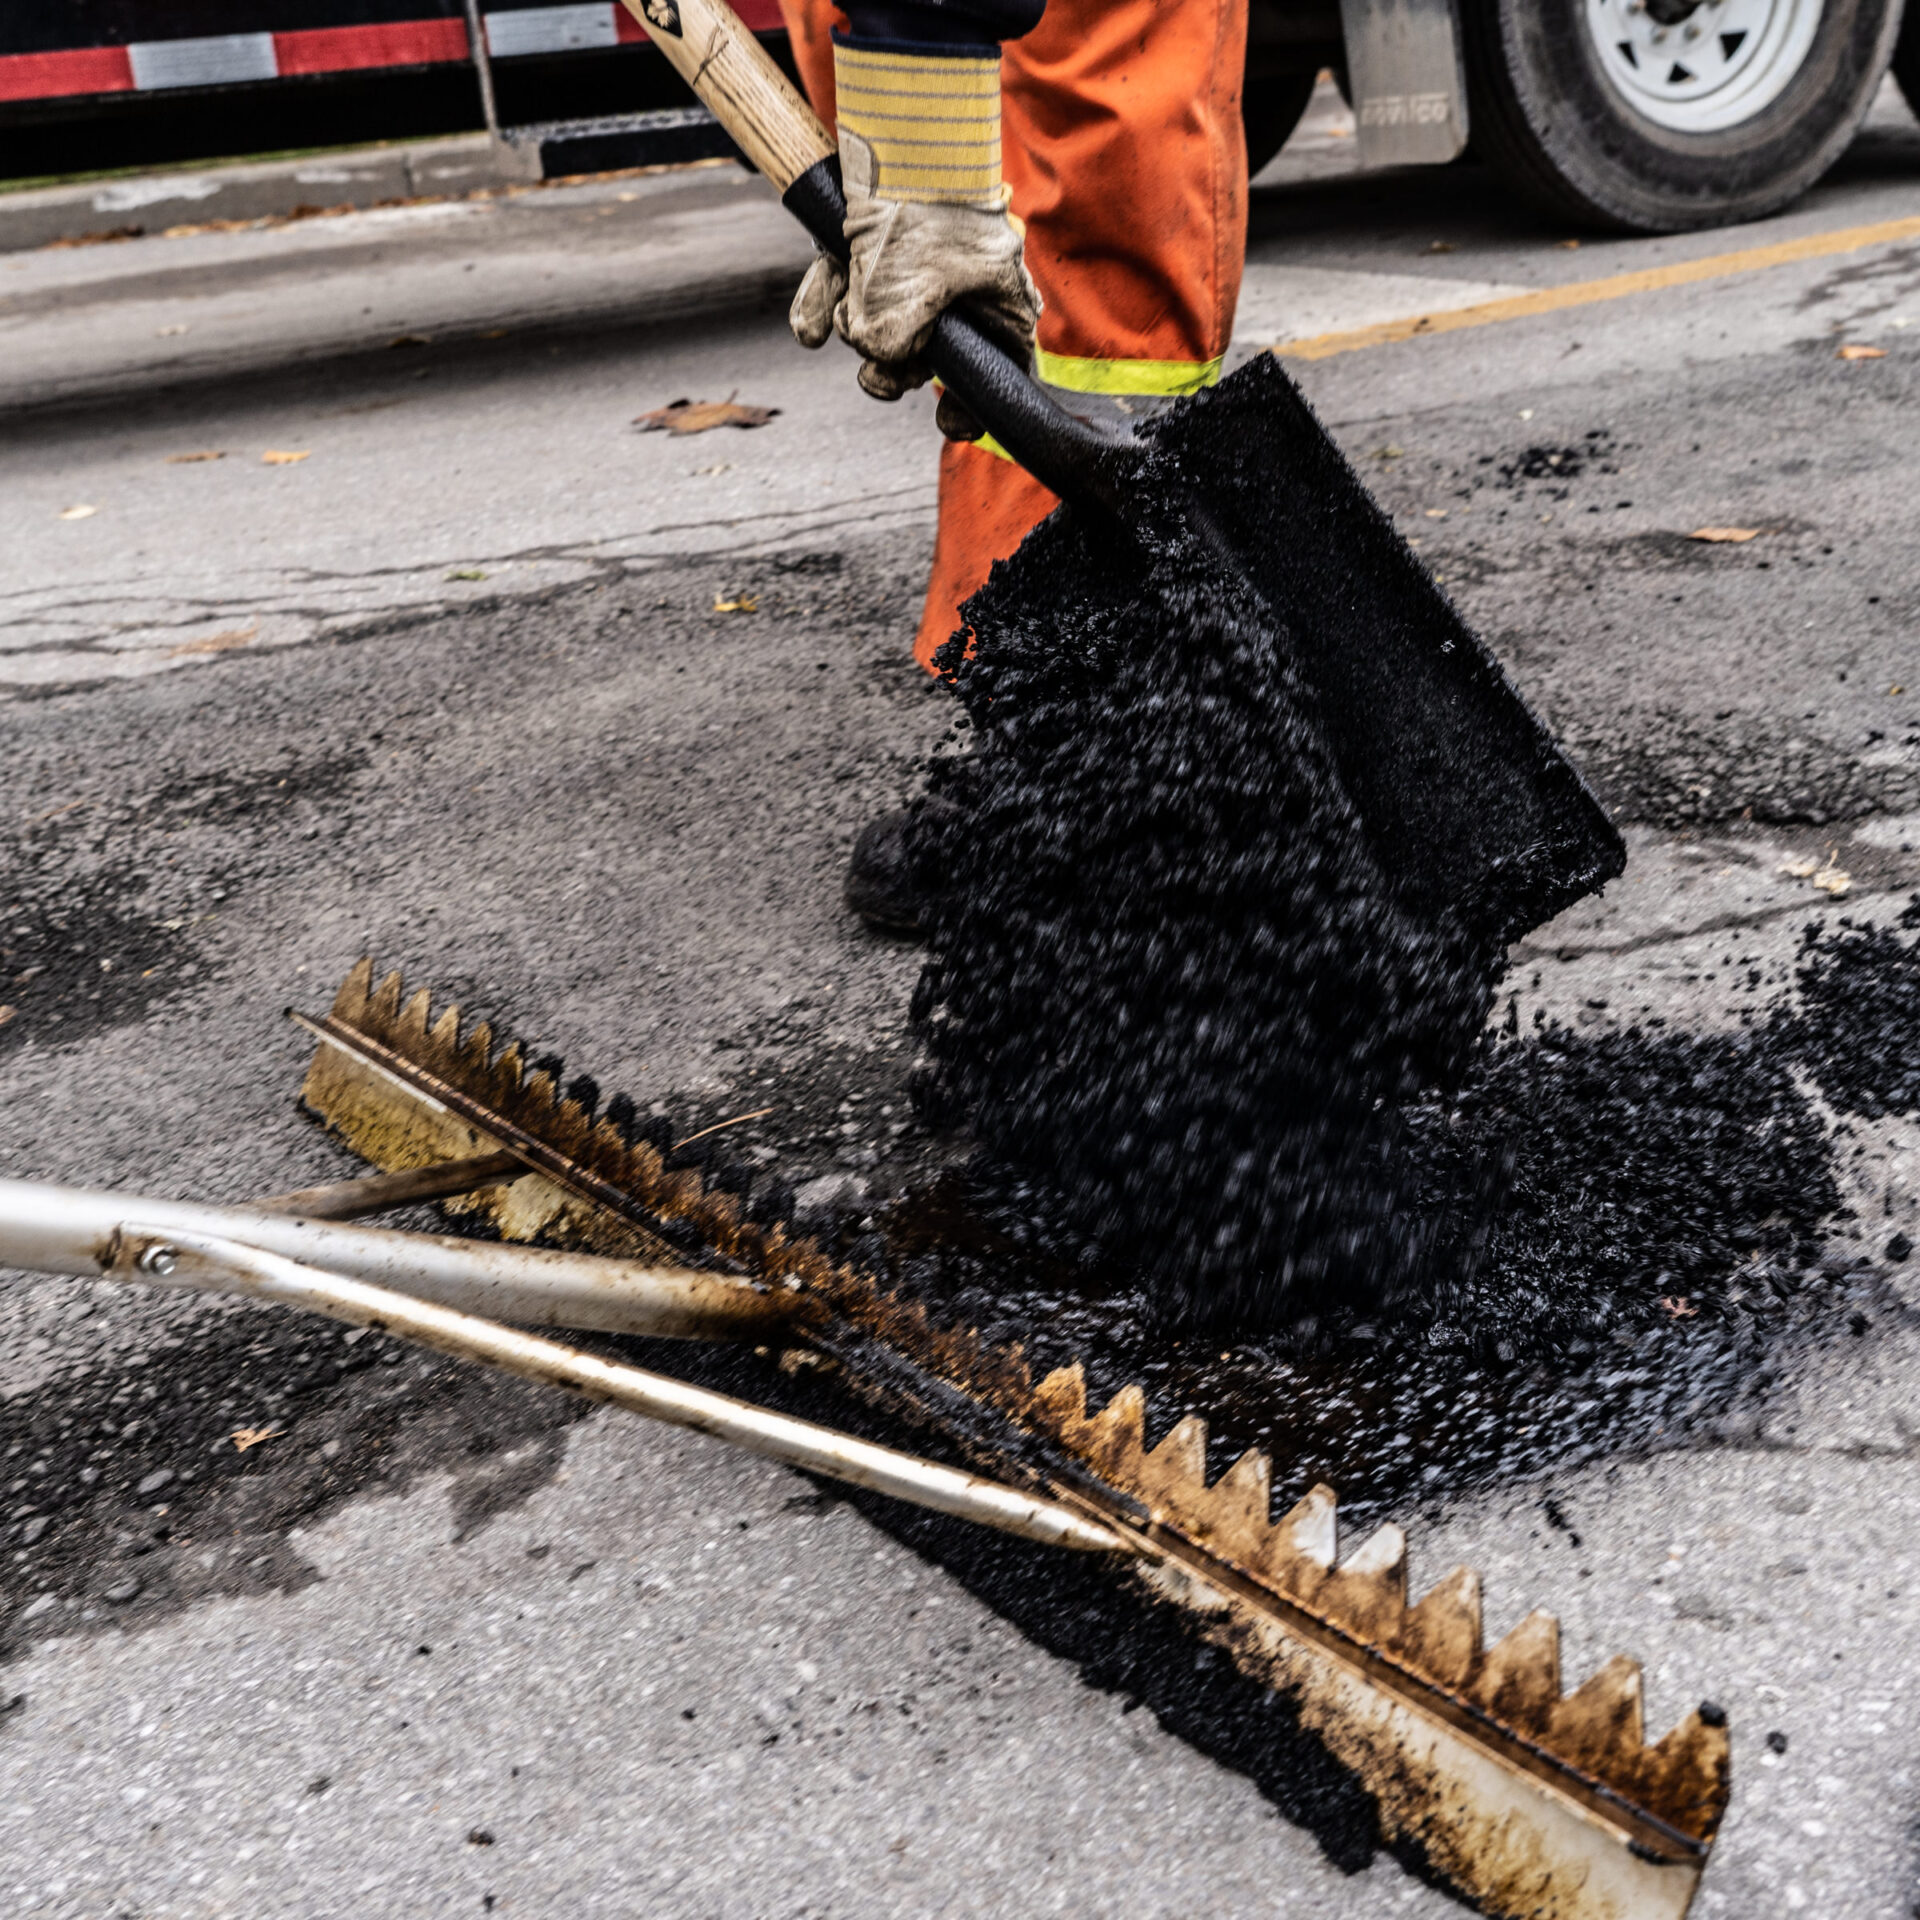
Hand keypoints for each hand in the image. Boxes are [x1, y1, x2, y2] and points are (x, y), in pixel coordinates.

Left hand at [788, 127, 1040, 441]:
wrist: (894, 123)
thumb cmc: (923, 208)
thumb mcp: (910, 291)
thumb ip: (893, 344)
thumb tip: (876, 358)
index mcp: (997, 309)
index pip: (996, 378)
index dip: (970, 408)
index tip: (945, 420)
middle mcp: (959, 297)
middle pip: (922, 363)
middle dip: (889, 365)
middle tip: (876, 353)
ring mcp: (912, 274)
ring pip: (875, 332)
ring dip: (850, 326)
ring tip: (848, 291)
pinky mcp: (869, 252)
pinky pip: (843, 300)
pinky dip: (822, 309)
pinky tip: (809, 324)